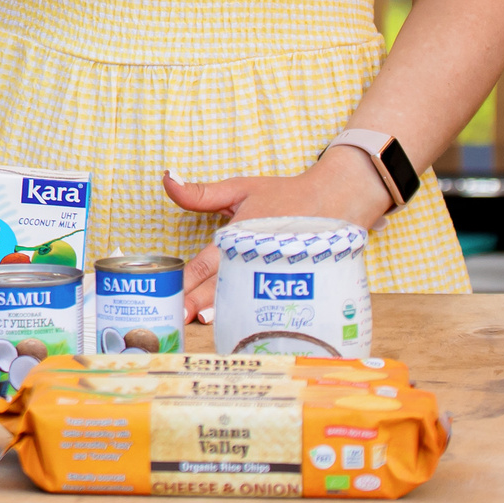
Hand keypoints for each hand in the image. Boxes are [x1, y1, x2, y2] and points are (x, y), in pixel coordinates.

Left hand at [161, 149, 392, 321]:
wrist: (336, 200)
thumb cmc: (285, 195)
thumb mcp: (240, 189)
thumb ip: (200, 193)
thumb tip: (167, 178)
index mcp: (237, 238)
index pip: (205, 265)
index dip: (187, 283)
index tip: (170, 297)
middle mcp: (253, 259)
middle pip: (221, 286)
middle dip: (197, 303)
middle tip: (178, 319)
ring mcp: (274, 273)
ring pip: (243, 296)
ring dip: (223, 311)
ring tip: (203, 323)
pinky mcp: (293, 281)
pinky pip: (268, 300)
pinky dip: (253, 312)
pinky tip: (242, 323)